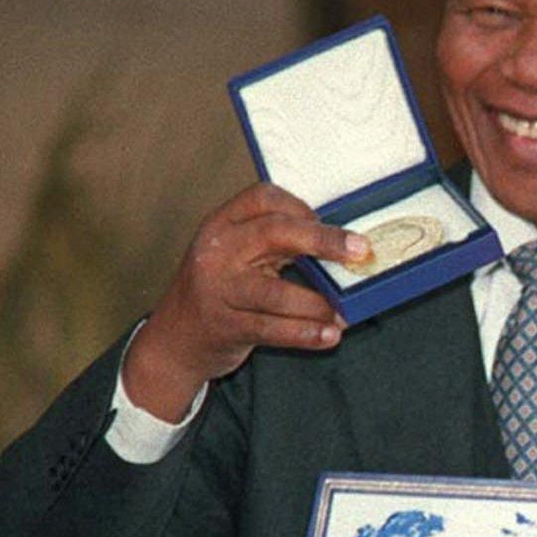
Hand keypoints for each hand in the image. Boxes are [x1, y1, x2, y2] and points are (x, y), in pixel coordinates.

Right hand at [123, 182, 359, 419]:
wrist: (176, 339)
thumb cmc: (222, 290)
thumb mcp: (239, 255)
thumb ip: (277, 244)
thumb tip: (344, 246)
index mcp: (223, 224)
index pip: (263, 198)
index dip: (303, 207)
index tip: (333, 226)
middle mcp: (216, 250)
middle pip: (274, 233)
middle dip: (323, 240)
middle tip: (360, 251)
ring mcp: (218, 289)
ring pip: (274, 291)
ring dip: (317, 303)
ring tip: (345, 313)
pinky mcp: (225, 326)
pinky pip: (270, 329)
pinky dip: (304, 333)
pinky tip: (329, 336)